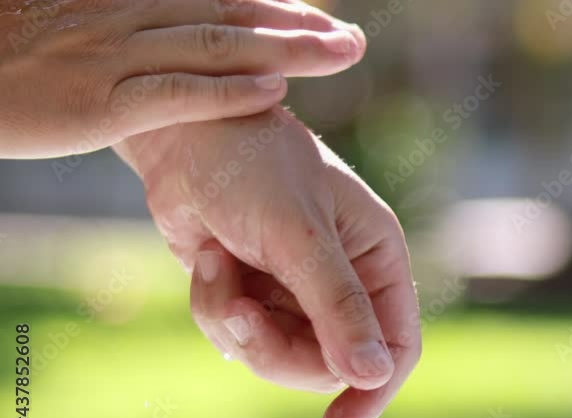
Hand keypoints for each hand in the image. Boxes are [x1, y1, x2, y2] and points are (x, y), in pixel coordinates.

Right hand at [0, 0, 365, 157]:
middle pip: (228, 13)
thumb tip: (166, 47)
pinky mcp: (94, 101)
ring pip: (215, 44)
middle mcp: (122, 14)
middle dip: (298, 24)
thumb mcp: (64, 25)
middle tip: (355, 40)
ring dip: (286, 46)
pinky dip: (227, 90)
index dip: (274, 5)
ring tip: (341, 54)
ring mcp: (109, 54)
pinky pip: (174, 92)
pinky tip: (275, 92)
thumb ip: (123, 30)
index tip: (321, 17)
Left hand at [114, 107, 421, 417]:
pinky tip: (206, 259)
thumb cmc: (254, 166)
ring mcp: (298, 290)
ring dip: (236, 322)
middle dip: (276, 349)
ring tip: (217, 269)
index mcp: (377, 259)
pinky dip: (214, 307)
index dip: (372, 391)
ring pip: (277, 354)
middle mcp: (345, 280)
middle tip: (241, 318)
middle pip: (329, 363)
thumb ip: (337, 306)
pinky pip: (238, 336)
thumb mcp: (300, 236)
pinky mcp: (255, 293)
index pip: (396, 345)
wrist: (183, 136)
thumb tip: (373, 375)